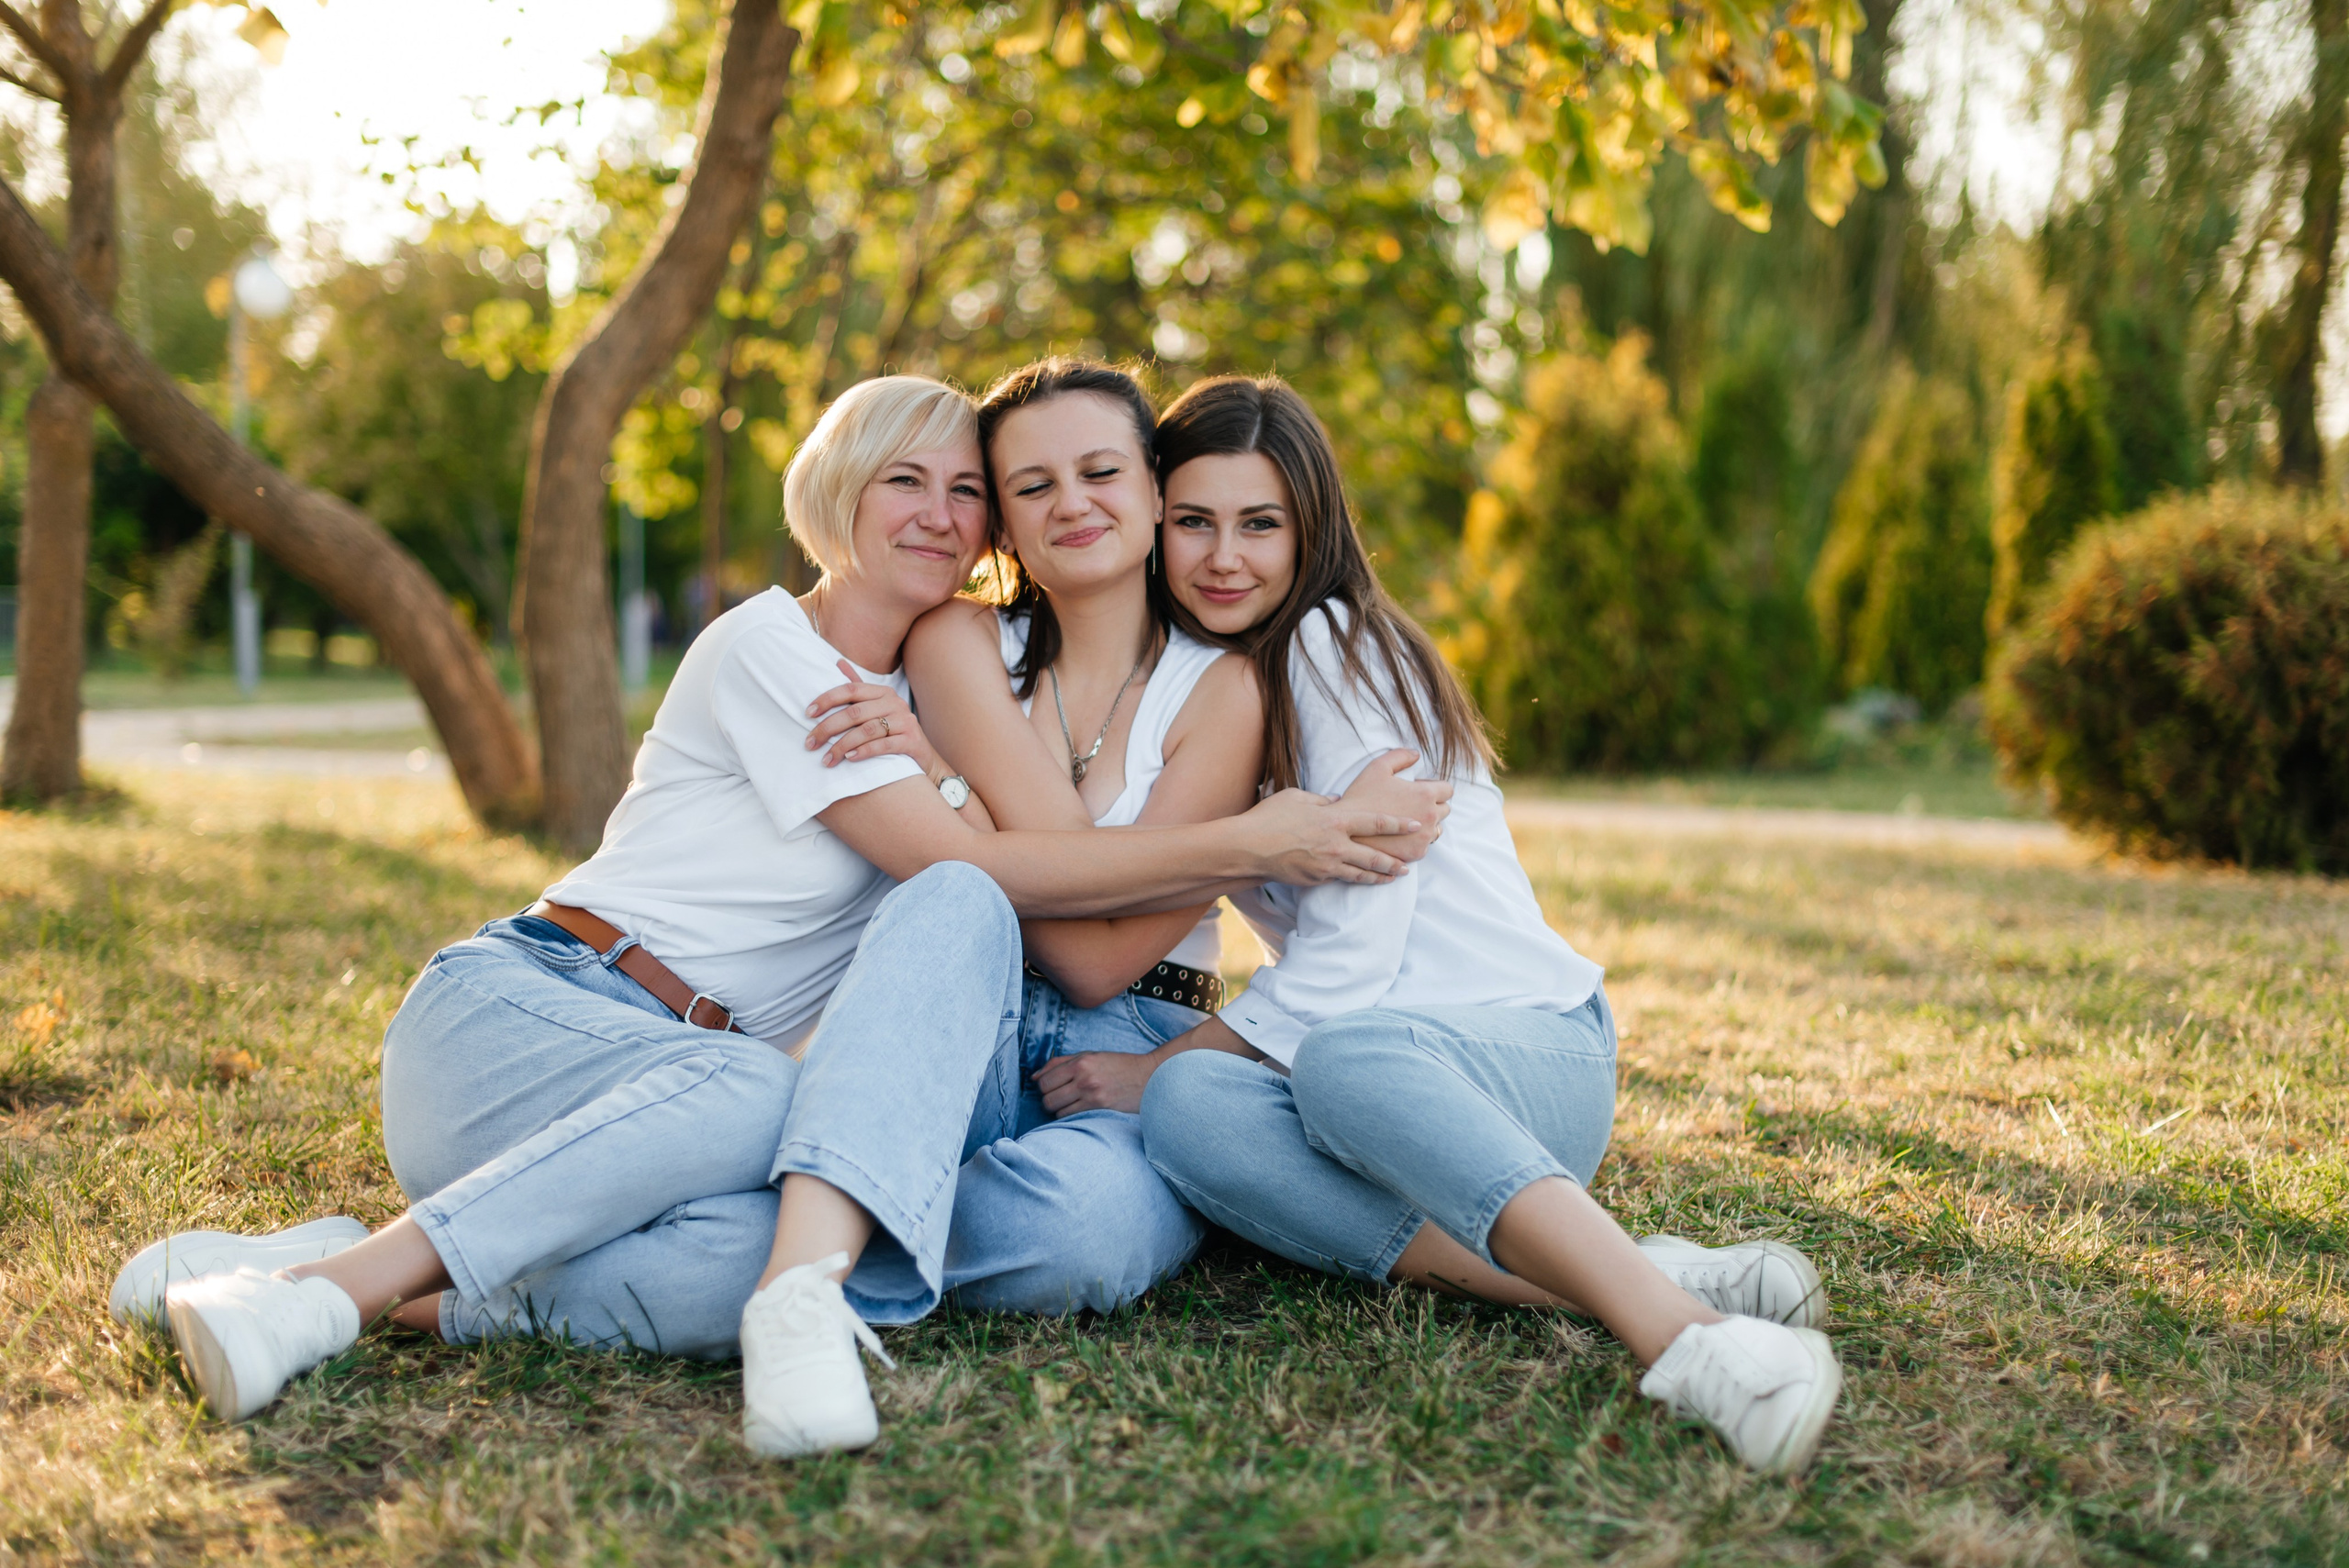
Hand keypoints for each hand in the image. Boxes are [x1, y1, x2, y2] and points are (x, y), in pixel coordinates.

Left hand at [807, 660, 941, 774]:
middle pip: (854, 713)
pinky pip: (883, 745)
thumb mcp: (877, 707)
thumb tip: (838, 661)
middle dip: (828, 728)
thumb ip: (859, 687)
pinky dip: (864, 752)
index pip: (850, 689)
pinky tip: (849, 759)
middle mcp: (895, 702)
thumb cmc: (893, 731)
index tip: (807, 713)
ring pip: (867, 730)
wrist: (923, 757)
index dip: (827, 699)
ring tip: (826, 759)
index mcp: (883, 692)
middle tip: (810, 743)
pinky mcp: (911, 741)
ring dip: (842, 746)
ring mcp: (905, 721)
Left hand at [1034, 1048, 1161, 1116]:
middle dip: (1049, 1100)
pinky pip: (1073, 1119)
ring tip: (1072, 1103)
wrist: (1148, 1077)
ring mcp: (1093, 1097)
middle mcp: (1085, 1080)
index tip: (1052, 1087)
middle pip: (1048, 1099)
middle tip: (1060, 1097)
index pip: (1044, 1081)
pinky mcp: (1100, 1110)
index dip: (1043, 1086)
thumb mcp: (1089, 1055)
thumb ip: (1059, 1063)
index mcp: (1080, 1063)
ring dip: (1060, 1110)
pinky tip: (1081, 1110)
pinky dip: (1072, 1116)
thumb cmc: (1117, 1065)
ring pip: (1058, 1113)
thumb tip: (1034, 1077)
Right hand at [1242, 788, 1415, 884]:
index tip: (1416, 823)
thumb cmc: (1271, 817)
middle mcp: (1336, 844)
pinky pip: (1342, 879)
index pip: (1376, 822)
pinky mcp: (1317, 879)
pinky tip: (1366, 881)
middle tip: (1411, 862)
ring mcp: (1327, 865)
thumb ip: (1323, 800)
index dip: (1399, 823)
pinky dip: (1357, 880)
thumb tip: (1338, 801)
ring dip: (1381, 876)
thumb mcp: (1298, 798)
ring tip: (1395, 876)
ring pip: (1362, 873)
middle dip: (1395, 860)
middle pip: (1375, 855)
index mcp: (1335, 820)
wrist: (1249, 848)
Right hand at [1337, 750, 1451, 861]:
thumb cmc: (1360, 797)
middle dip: (1431, 806)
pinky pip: (1425, 845)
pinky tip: (1400, 836)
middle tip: (1410, 805)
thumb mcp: (1377, 768)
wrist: (1346, 831)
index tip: (1419, 790)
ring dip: (1426, 825)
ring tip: (1405, 822)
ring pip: (1436, 829)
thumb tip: (1416, 754)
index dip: (1433, 788)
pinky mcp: (1416, 854)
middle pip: (1444, 810)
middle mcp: (1430, 817)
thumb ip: (1399, 756)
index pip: (1447, 790)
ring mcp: (1425, 838)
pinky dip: (1416, 841)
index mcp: (1425, 794)